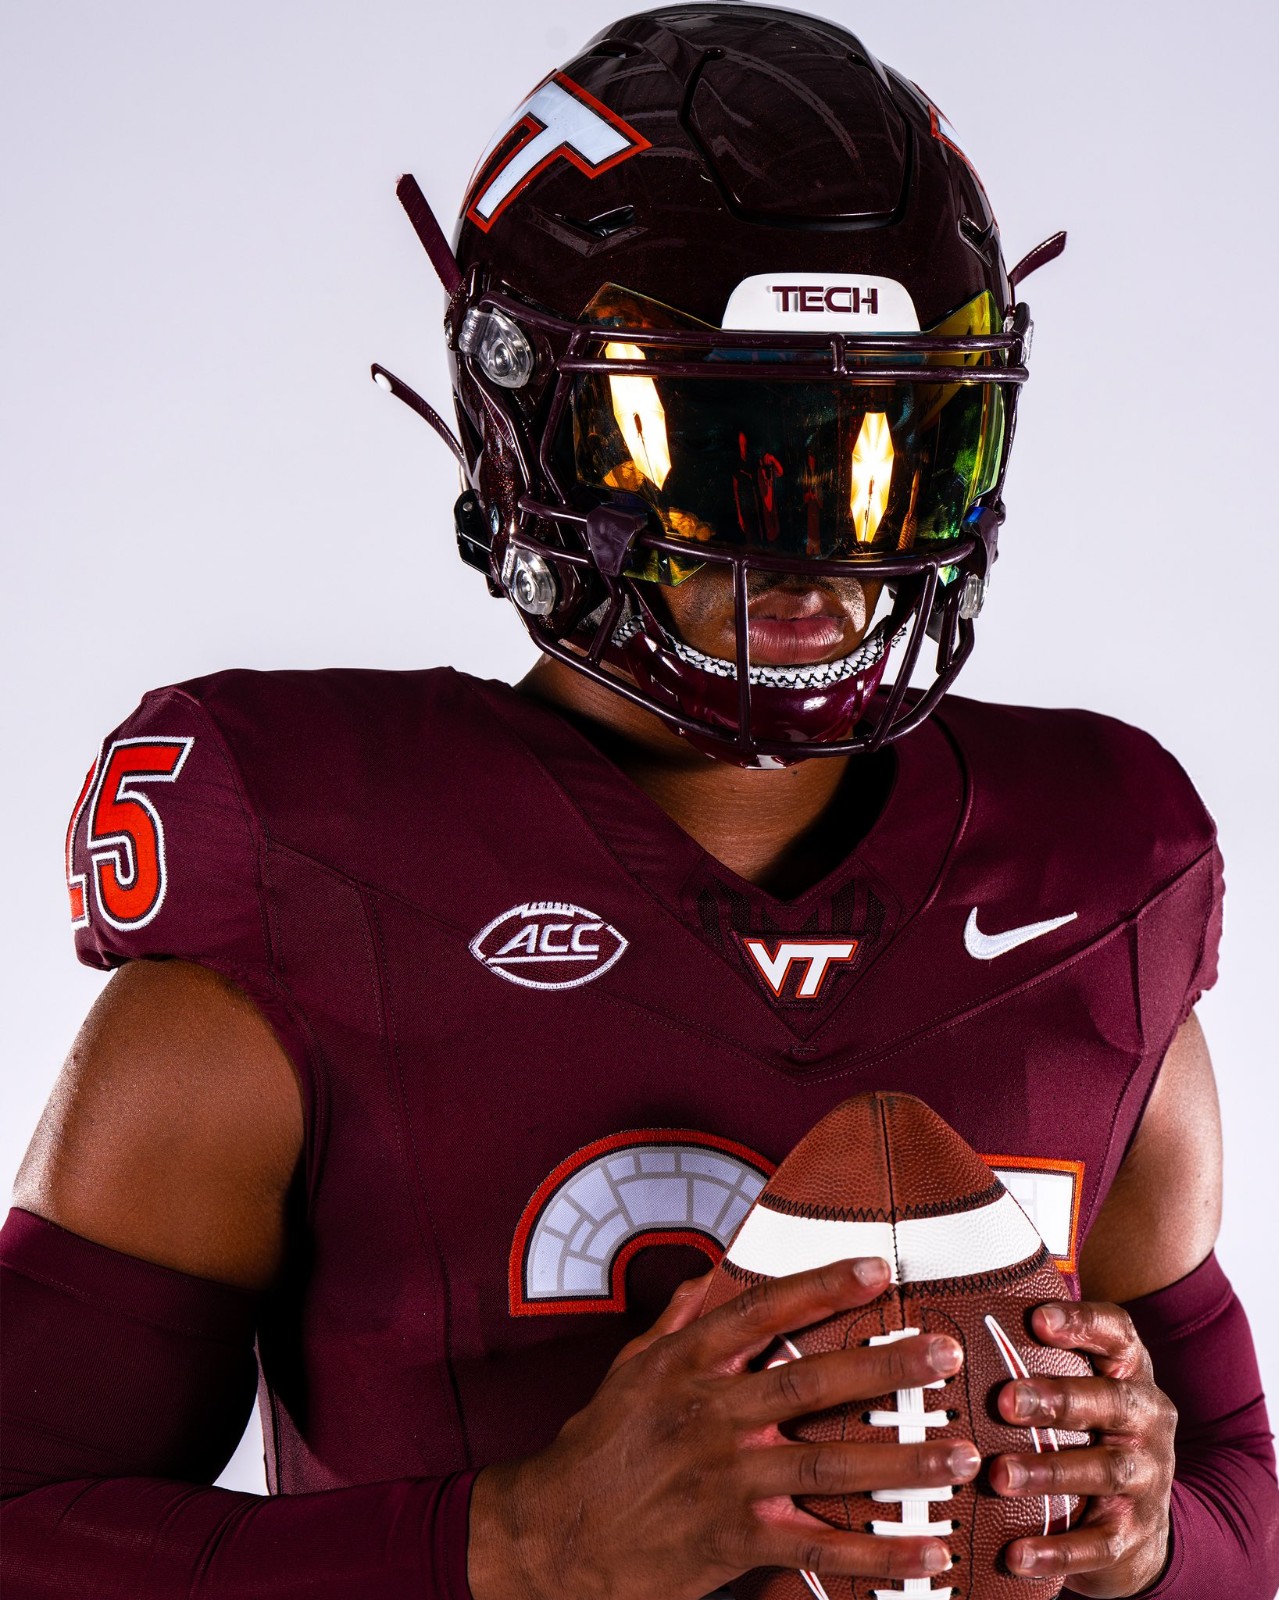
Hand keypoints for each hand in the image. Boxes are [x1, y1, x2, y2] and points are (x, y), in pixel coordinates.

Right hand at [468, 1257, 980, 1599]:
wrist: (552, 1535)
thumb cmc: (597, 1448)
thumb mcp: (629, 1371)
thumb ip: (678, 1320)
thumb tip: (715, 1269)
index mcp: (686, 1364)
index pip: (760, 1311)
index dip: (821, 1286)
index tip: (877, 1267)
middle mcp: (709, 1414)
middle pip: (809, 1381)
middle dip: (885, 1366)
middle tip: (946, 1353)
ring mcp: (723, 1479)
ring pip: (826, 1464)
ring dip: (901, 1460)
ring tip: (961, 1452)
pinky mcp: (732, 1540)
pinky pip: (817, 1547)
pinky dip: (877, 1553)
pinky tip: (928, 1549)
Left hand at [989, 1300, 1176, 1595]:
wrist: (1139, 1522)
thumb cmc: (1083, 1432)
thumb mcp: (1075, 1386)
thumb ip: (1030, 1351)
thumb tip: (946, 1312)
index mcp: (1128, 1371)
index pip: (1116, 1333)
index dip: (1081, 1323)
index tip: (1037, 1319)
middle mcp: (1146, 1417)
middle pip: (1111, 1401)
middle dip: (1058, 1399)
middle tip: (1004, 1400)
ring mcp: (1148, 1477)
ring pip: (1106, 1470)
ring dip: (1050, 1472)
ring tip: (1000, 1477)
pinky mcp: (1136, 1533)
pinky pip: (1101, 1544)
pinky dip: (1059, 1551)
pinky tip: (1017, 1554)